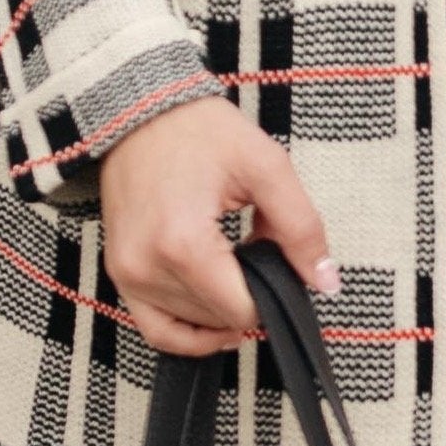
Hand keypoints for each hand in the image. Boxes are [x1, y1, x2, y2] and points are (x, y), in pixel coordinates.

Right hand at [95, 98, 336, 357]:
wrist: (140, 112)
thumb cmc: (200, 132)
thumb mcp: (266, 168)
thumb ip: (302, 228)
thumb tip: (325, 282)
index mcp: (184, 244)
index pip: (242, 310)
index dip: (273, 294)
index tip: (280, 260)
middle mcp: (148, 268)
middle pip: (219, 320)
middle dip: (249, 294)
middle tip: (259, 249)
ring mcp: (128, 275)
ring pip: (193, 327)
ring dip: (223, 307)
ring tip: (236, 264)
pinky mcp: (120, 274)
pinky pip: (157, 329)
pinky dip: (189, 333)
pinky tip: (218, 323)